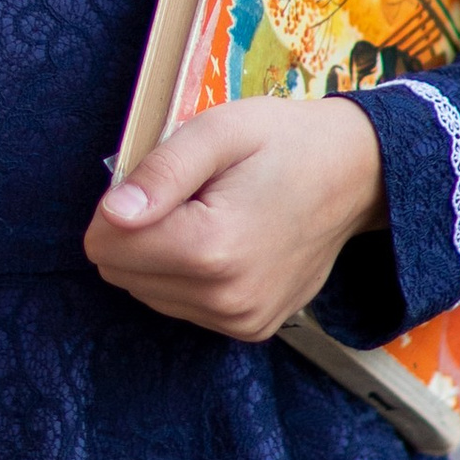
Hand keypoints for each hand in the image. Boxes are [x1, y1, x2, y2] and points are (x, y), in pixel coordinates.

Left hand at [84, 95, 386, 341]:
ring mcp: (241, 321)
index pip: (105, 245)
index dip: (120, 204)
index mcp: (212, 248)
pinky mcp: (251, 329)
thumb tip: (111, 215)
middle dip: (141, 231)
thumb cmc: (283, 142)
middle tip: (193, 195)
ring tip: (213, 214)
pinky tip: (226, 241)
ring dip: (164, 254)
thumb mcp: (218, 130)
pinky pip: (182, 306)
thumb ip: (161, 171)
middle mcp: (226, 299)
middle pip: (122, 273)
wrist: (355, 174)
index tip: (164, 180)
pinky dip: (189, 274)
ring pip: (147, 292)